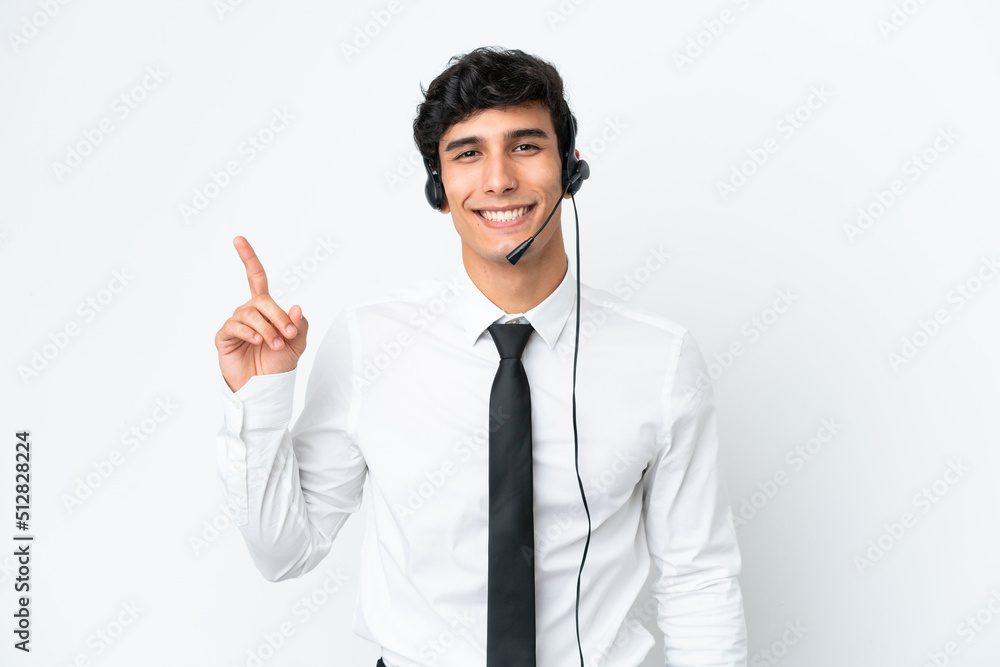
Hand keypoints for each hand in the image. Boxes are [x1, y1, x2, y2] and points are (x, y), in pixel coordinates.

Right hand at [215, 236, 307, 392]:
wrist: (264, 387)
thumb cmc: (279, 365)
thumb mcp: (297, 344)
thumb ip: (299, 325)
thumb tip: (296, 307)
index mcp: (265, 308)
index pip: (255, 277)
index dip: (248, 258)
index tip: (238, 239)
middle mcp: (248, 312)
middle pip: (262, 300)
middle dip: (278, 316)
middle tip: (289, 335)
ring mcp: (235, 323)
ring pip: (251, 314)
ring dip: (268, 330)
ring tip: (275, 346)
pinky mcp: (224, 337)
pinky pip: (235, 326)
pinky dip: (249, 332)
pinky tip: (257, 342)